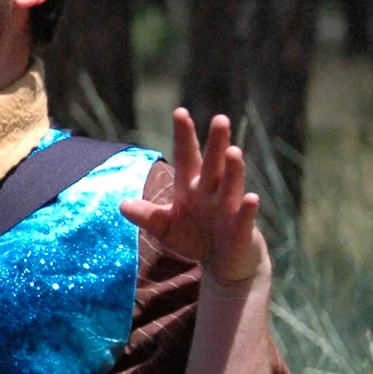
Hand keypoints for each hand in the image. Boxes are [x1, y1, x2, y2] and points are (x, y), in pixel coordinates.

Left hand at [121, 108, 267, 286]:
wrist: (223, 262)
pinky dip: (246, 209)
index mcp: (190, 187)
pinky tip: (251, 197)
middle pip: (212, 165)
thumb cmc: (194, 237)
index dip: (184, 136)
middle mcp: (211, 192)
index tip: (180, 111)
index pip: (186, 156)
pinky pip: (244, 217)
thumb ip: (147, 215)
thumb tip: (121, 205)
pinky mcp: (240, 230)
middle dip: (216, 143)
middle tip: (220, 119)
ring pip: (231, 186)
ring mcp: (228, 209)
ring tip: (234, 151)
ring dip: (233, 170)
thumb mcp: (165, 227)